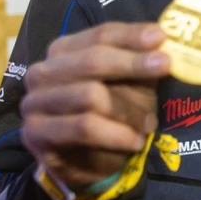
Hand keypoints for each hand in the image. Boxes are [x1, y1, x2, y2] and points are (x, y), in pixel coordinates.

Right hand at [20, 23, 172, 190]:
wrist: (84, 164)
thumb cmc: (110, 116)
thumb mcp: (129, 85)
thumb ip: (140, 64)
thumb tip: (164, 40)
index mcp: (63, 51)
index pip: (100, 35)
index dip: (131, 35)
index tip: (161, 37)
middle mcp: (43, 72)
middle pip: (92, 61)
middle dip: (132, 63)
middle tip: (164, 66)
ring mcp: (35, 102)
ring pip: (90, 95)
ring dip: (128, 110)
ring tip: (150, 124)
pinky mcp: (37, 133)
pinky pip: (84, 127)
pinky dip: (116, 135)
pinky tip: (135, 142)